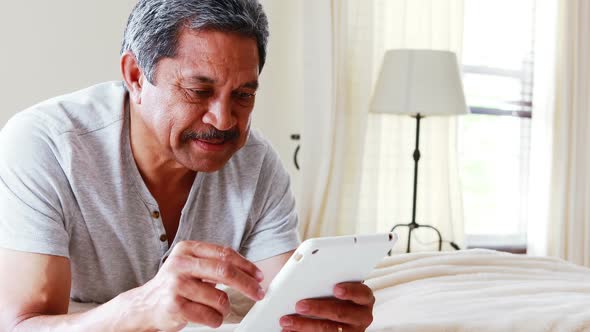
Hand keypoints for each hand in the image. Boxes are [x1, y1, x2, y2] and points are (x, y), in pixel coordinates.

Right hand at [118, 241, 264, 331]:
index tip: (258, 276)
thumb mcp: (190, 266)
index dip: (246, 265)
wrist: (144, 307)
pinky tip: (210, 318)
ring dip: (225, 308)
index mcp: (187, 249)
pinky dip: (215, 320)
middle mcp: (180, 264)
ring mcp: (176, 285)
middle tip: (259, 293)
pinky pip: (209, 316)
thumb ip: (214, 263)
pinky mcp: (175, 306)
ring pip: (219, 298)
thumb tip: (250, 273)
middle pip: (225, 271)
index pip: (224, 254)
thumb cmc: (174, 286)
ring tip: (218, 309)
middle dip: (247, 284)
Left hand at [279, 282, 374, 331]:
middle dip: (318, 309)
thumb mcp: (334, 282)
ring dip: (305, 325)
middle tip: (299, 305)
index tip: (336, 288)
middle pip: (340, 313)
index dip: (350, 291)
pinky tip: (289, 330)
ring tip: (287, 320)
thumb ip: (328, 278)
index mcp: (364, 297)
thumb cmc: (331, 290)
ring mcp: (351, 331)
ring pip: (328, 329)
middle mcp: (362, 316)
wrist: (332, 307)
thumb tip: (310, 271)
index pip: (361, 293)